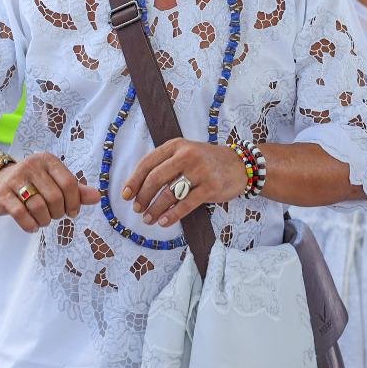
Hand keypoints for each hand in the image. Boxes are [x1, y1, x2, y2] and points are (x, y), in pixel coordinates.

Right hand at [0, 153, 100, 232]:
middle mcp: (31, 165)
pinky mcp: (2, 193)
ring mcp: (15, 179)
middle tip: (54, 216)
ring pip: (39, 206)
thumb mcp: (54, 182)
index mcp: (48, 160)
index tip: (72, 212)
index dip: (74, 202)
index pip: (69, 183)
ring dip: (45, 220)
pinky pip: (20, 214)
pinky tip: (32, 227)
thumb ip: (76, 190)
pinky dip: (30, 224)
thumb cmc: (32, 184)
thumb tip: (98, 197)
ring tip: (43, 221)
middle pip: (55, 197)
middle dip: (58, 213)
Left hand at [121, 137, 249, 226]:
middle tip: (137, 209)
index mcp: (176, 145)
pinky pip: (186, 204)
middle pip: (156, 178)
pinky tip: (164, 222)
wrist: (240, 165)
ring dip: (155, 209)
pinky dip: (172, 215)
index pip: (148, 162)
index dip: (134, 181)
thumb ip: (166, 164)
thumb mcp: (186, 153)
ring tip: (148, 219)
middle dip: (143, 196)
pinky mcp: (210, 187)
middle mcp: (187, 155)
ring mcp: (200, 171)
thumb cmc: (207, 162)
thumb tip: (139, 187)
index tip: (126, 195)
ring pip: (169, 193)